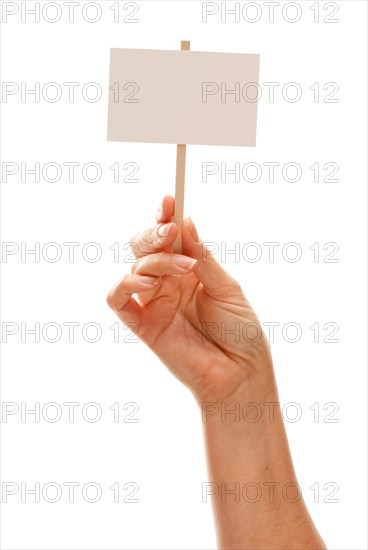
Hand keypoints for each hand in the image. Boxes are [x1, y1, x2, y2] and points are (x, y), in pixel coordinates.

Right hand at [106, 196, 273, 402]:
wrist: (241, 374)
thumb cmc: (240, 332)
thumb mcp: (226, 287)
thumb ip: (201, 257)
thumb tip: (186, 220)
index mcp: (190, 271)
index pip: (170, 238)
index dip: (165, 217)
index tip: (169, 198)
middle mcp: (169, 283)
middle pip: (146, 247)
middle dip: (154, 232)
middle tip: (170, 229)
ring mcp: (154, 302)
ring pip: (135, 266)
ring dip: (153, 259)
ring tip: (181, 268)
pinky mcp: (142, 325)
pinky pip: (118, 300)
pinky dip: (125, 284)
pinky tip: (147, 282)